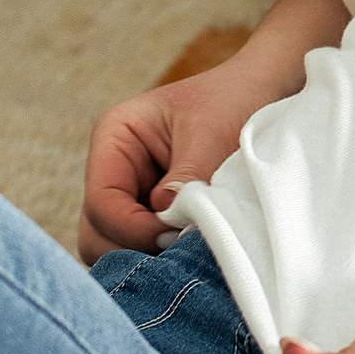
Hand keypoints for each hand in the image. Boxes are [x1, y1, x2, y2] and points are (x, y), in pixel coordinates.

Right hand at [76, 64, 261, 259]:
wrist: (259, 94)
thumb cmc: (231, 102)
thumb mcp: (210, 134)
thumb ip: (187, 177)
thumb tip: (165, 221)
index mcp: (114, 137)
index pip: (101, 201)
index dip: (131, 228)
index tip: (173, 235)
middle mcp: (113, 170)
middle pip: (95, 234)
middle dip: (133, 249)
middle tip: (180, 251)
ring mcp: (129, 196)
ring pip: (114, 249)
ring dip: (149, 257)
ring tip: (189, 251)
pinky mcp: (150, 216)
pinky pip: (142, 250)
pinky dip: (162, 258)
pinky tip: (191, 251)